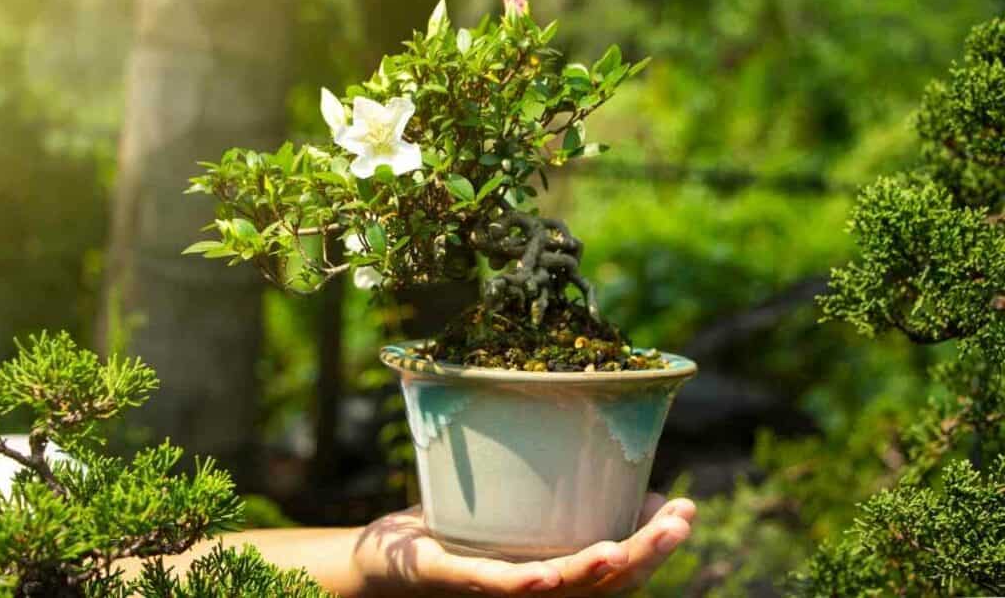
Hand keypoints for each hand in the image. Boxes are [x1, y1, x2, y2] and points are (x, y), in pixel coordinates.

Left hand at [352, 493, 694, 596]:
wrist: (382, 562)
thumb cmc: (455, 536)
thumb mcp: (518, 511)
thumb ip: (565, 500)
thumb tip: (634, 483)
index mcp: (554, 577)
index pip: (619, 570)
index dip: (657, 545)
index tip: (688, 509)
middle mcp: (535, 592)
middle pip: (603, 583)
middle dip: (647, 553)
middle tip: (683, 517)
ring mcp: (497, 590)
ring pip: (559, 589)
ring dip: (598, 569)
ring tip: (626, 547)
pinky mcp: (456, 579)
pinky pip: (495, 585)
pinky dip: (526, 583)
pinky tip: (549, 575)